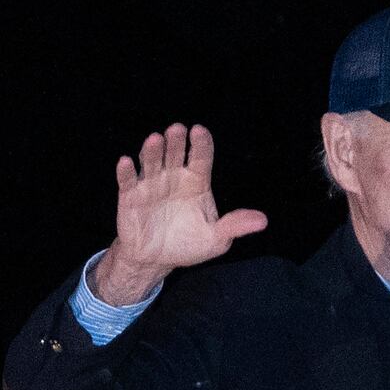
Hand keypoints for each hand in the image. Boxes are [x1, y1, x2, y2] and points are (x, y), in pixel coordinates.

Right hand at [93, 123, 267, 304]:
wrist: (157, 260)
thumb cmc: (188, 244)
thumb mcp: (216, 239)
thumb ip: (235, 225)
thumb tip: (263, 220)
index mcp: (196, 182)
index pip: (201, 158)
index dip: (201, 144)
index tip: (199, 131)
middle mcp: (173, 178)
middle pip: (175, 154)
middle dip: (176, 141)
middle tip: (177, 130)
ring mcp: (151, 185)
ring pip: (151, 162)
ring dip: (152, 150)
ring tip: (155, 139)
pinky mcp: (130, 197)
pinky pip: (127, 181)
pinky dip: (126, 171)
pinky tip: (126, 162)